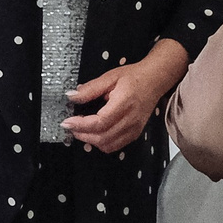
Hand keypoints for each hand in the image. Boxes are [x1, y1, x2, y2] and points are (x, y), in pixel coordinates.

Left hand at [63, 39, 188, 152]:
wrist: (154, 80)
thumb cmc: (134, 77)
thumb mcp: (109, 77)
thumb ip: (90, 89)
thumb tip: (71, 96)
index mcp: (124, 103)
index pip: (100, 122)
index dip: (81, 125)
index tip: (67, 122)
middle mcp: (131, 119)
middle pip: (103, 137)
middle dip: (82, 134)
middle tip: (70, 126)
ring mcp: (134, 129)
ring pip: (108, 145)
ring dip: (91, 141)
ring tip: (80, 130)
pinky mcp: (135, 133)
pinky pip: (116, 146)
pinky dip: (102, 143)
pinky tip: (94, 134)